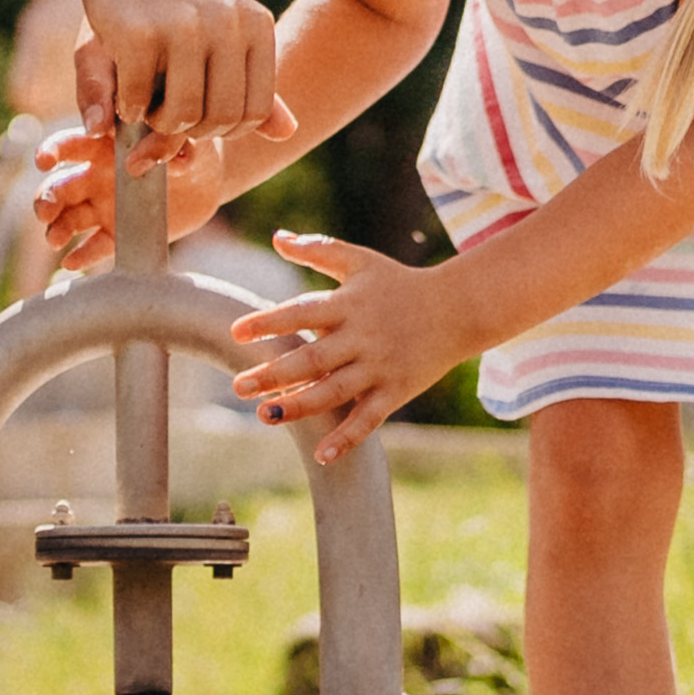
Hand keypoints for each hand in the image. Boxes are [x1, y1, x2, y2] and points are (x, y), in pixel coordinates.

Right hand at [27, 116, 267, 274]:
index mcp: (105, 145)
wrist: (209, 179)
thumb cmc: (192, 146)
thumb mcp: (185, 139)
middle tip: (45, 211)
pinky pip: (96, 247)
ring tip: (54, 240)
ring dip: (57, 228)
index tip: (44, 160)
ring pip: (70, 218)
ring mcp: (104, 207)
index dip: (53, 150)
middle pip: (61, 186)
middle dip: (47, 197)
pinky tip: (72, 261)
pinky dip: (82, 256)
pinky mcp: (118, 235)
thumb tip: (142, 160)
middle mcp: (96, 176)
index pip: (72, 144)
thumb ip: (167, 144)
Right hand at [70, 0, 283, 147]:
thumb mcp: (223, 34)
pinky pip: (139, 99)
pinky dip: (128, 108)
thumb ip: (252, 84)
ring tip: (148, 105)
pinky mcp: (141, 33)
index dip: (226, 129)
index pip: (256, 111)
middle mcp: (229, 24)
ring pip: (184, 114)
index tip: (200, 118)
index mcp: (257, 25)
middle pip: (221, 119)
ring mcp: (186, 27)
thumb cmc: (175, 1)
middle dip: (191, 131)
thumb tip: (288, 133)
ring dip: (158, 124)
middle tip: (168, 114)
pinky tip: (125, 90)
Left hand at [222, 233, 476, 463]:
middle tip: (238, 386)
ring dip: (299, 406)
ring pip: (334, 392)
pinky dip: (346, 439)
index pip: (301, 313)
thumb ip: (318, 249)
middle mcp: (361, 337)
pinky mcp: (396, 391)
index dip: (268, 322)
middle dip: (273, 374)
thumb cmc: (399, 283)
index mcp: (348, 305)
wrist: (457, 309)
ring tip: (265, 416)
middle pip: (312, 359)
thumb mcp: (361, 261)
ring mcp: (379, 367)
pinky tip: (321, 457)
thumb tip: (277, 237)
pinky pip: (369, 419)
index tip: (235, 332)